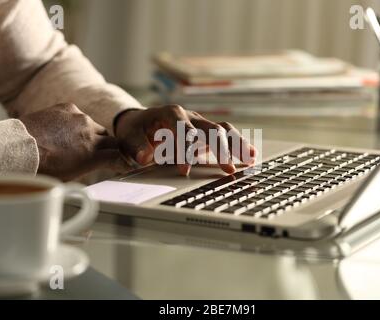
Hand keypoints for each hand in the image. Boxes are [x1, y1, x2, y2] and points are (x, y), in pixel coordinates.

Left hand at [20, 103, 128, 180]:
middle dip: (110, 148)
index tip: (125, 163)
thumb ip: (92, 166)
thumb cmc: (41, 168)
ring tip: (80, 142)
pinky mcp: (69, 108)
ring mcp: (80, 119)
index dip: (123, 160)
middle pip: (112, 141)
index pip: (119, 156)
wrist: (18, 148)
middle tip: (105, 154)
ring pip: (96, 127)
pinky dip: (77, 123)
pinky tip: (66, 131)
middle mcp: (90, 134)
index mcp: (93, 155)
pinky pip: (80, 116)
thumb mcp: (72, 176)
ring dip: (93, 135)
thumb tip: (101, 164)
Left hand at [114, 105, 256, 175]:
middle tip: (226, 166)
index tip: (184, 169)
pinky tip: (250, 157)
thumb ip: (136, 147)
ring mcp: (200, 124)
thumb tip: (144, 157)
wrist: (140, 123)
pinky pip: (225, 136)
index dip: (185, 149)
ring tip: (250, 158)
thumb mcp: (129, 137)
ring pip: (223, 130)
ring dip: (236, 144)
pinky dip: (237, 146)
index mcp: (170, 114)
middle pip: (210, 128)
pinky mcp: (206, 134)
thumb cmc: (136, 129)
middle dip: (220, 147)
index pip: (183, 129)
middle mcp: (190, 117)